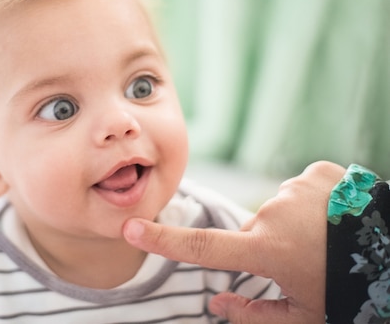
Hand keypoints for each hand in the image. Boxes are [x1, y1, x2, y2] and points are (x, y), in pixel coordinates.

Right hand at [123, 161, 345, 323]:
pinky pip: (300, 189)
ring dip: (293, 223)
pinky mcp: (318, 171)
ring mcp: (296, 188)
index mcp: (268, 251)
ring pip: (277, 209)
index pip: (202, 246)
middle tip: (305, 260)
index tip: (129, 230)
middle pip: (252, 230)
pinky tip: (336, 216)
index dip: (162, 240)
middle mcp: (275, 214)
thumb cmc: (350, 287)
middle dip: (268, 245)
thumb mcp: (305, 316)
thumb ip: (253, 314)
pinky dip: (312, 202)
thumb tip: (215, 303)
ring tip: (327, 238)